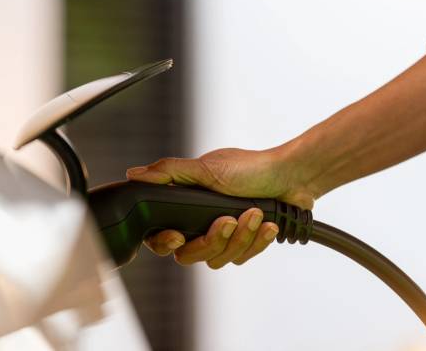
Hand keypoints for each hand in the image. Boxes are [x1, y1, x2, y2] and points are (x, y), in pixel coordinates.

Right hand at [126, 147, 312, 267]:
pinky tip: (267, 224)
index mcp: (185, 204)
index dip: (165, 242)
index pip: (160, 235)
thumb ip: (169, 173)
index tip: (179, 236)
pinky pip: (240, 258)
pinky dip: (255, 241)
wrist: (292, 177)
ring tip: (254, 214)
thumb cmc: (251, 168)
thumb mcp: (207, 167)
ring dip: (240, 238)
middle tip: (228, 220)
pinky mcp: (244, 244)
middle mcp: (199, 222)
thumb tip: (133, 175)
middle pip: (189, 255)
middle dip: (212, 240)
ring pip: (217, 259)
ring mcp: (222, 235)